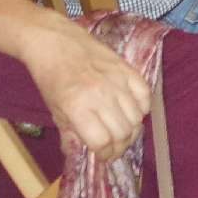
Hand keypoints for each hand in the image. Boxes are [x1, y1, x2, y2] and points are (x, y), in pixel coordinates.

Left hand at [23, 21, 152, 157]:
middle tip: (112, 148)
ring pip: (137, 118)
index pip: (102, 141)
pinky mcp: (127, 69)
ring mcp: (117, 80)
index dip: (104, 154)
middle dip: (119, 146)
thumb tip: (80, 156)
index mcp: (78, 107)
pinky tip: (131, 112)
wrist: (56, 42)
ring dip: (131, 130)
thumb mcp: (54, 111)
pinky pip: (146, 96)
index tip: (101, 155)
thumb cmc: (51, 77)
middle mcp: (100, 95)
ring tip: (121, 132)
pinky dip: (142, 109)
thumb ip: (70, 135)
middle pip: (123, 132)